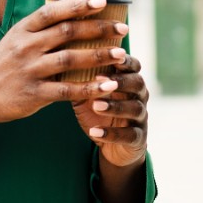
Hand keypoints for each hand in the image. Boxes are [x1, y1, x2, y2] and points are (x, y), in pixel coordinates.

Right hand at [0, 0, 129, 124]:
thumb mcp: (16, 39)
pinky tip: (108, 85)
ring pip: (71, 59)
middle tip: (123, 28)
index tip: (102, 1)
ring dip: (99, 55)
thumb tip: (76, 11)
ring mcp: (29, 70)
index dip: (78, 5)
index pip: (53, 12)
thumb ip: (41, 28)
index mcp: (22, 30)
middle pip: (67, 32)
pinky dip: (90, 88)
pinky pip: (67, 91)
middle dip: (99, 28)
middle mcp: (26, 47)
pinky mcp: (34, 94)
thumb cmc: (5, 64)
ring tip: (121, 53)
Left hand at [72, 54, 148, 168]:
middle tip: (101, 79)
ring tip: (96, 106)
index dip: (124, 61)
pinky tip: (94, 132)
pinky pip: (129, 135)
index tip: (111, 55)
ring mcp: (140, 118)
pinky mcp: (138, 138)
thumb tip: (62, 59)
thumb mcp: (88, 94)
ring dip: (115, 106)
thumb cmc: (98, 112)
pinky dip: (112, 134)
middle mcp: (139, 97)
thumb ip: (82, 79)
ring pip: (135, 109)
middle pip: (138, 83)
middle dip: (121, 81)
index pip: (133, 66)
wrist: (112, 146)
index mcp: (129, 81)